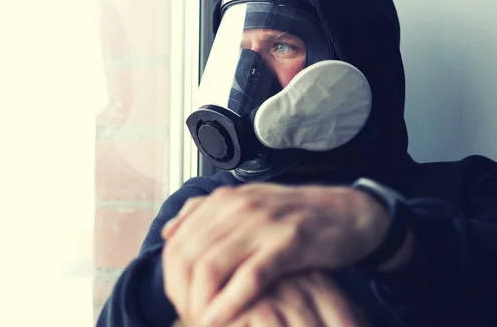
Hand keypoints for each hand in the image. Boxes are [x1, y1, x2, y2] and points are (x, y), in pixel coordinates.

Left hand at [161, 183, 388, 325]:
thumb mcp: (246, 205)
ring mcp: (263, 222)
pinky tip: (218, 320)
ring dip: (200, 301)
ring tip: (200, 321)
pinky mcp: (288, 242)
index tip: (177, 300)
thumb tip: (168, 232)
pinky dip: (230, 302)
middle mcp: (238, 206)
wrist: (347, 213)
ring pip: (212, 266)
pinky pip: (250, 276)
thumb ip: (205, 215)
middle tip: (186, 316)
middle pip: (189, 256)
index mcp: (224, 200)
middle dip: (182, 293)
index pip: (178, 241)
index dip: (170, 276)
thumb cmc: (292, 216)